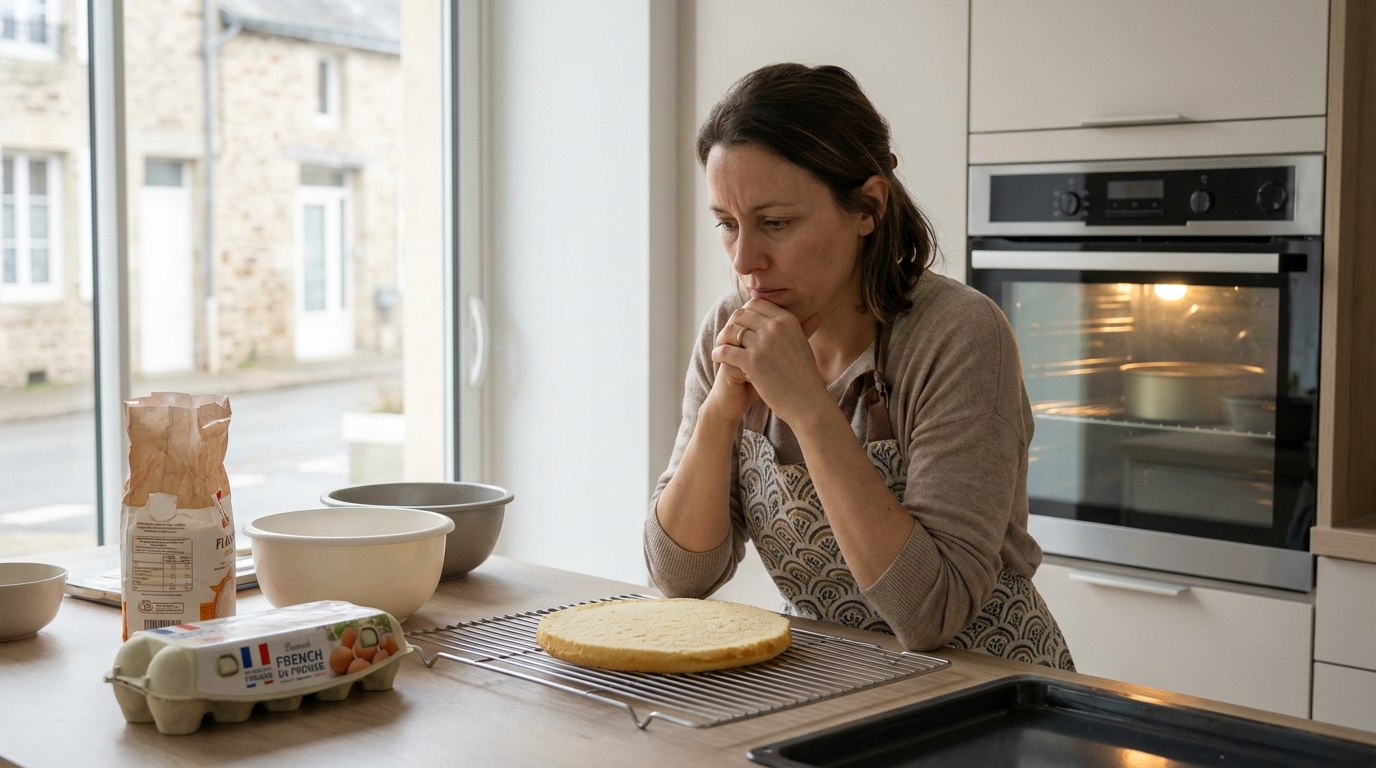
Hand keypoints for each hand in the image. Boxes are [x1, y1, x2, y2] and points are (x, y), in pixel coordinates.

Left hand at [711, 299, 826, 425]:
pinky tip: (717, 357)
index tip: (740, 323)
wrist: (807, 401)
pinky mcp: (751, 362)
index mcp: (787, 320)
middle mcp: (775, 327)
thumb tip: (808, 315)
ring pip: (731, 331)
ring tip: (720, 345)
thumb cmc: (805, 376)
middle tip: (727, 335)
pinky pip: (725, 350)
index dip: (745, 312)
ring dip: (722, 338)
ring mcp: (762, 344)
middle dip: (732, 324)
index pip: (756, 304)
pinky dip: (718, 353)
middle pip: (741, 315)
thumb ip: (798, 327)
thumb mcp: (803, 344)